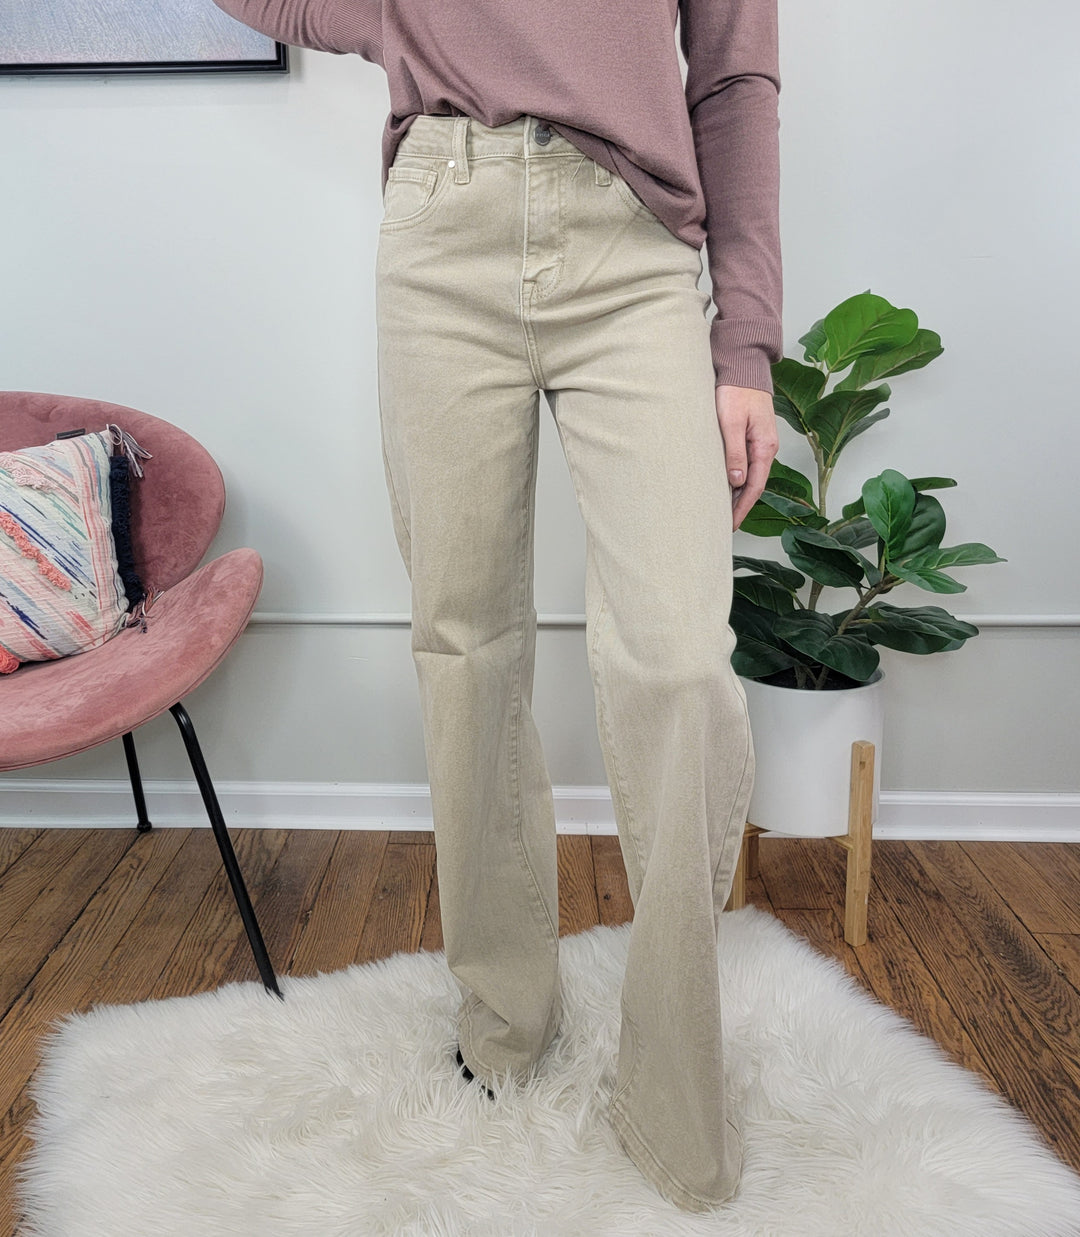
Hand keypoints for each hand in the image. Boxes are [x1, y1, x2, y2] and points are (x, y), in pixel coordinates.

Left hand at [715, 384, 778, 531]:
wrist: (743, 366)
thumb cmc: (736, 390)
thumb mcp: (732, 422)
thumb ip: (735, 451)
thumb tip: (738, 481)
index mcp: (765, 446)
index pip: (755, 486)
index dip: (742, 508)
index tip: (730, 524)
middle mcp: (766, 447)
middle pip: (754, 485)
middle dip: (740, 507)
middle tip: (724, 525)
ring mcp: (760, 443)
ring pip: (750, 476)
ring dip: (738, 494)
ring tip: (722, 512)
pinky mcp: (752, 437)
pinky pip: (746, 464)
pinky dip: (737, 479)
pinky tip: (726, 486)